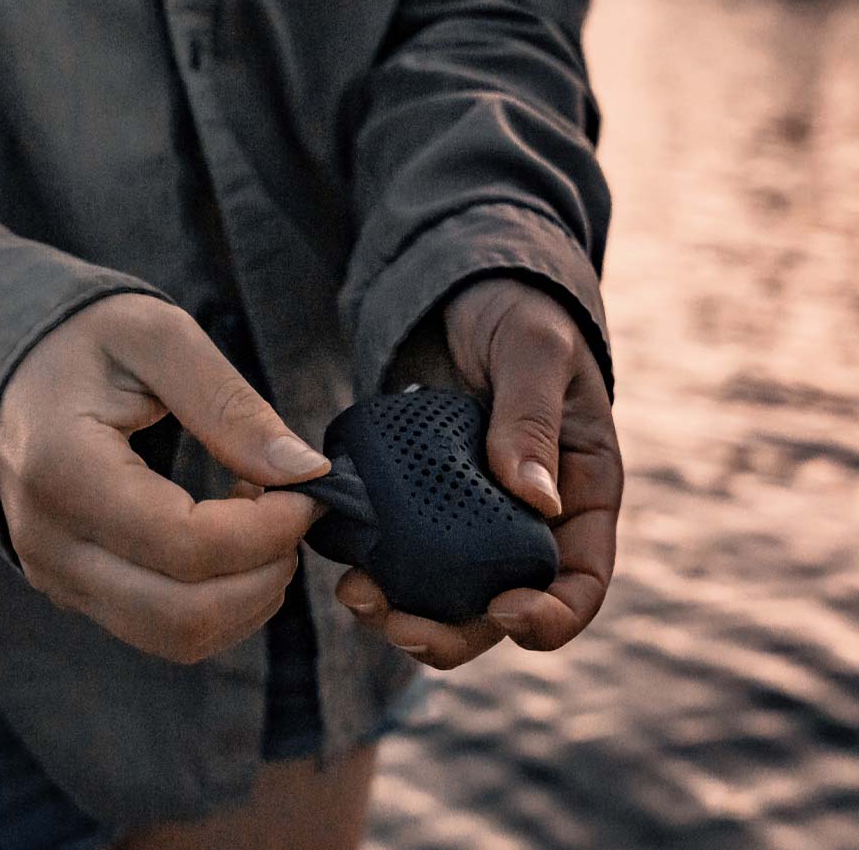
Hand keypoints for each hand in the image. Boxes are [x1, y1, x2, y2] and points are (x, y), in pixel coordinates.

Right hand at [0, 293, 329, 662]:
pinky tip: (232, 541)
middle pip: (183, 616)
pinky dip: (219, 602)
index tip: (308, 491)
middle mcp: (51, 544)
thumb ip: (230, 405)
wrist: (5, 369)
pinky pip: (161, 629)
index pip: (186, 546)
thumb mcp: (158, 338)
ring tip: (263, 523)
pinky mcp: (77, 589)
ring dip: (247, 596)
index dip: (268, 531)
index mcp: (64, 471)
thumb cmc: (83, 341)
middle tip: (294, 513)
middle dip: (266, 575)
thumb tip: (306, 471)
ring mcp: (59, 576)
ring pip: (176, 638)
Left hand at [336, 278, 622, 669]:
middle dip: (456, 630)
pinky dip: (378, 569)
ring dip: (406, 611)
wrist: (460, 294)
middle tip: (401, 624)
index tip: (505, 613)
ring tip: (357, 596)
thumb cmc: (516, 313)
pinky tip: (344, 563)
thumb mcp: (534, 351)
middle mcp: (529, 518)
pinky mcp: (421, 501)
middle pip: (503, 606)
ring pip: (448, 592)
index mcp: (580, 492)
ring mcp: (471, 514)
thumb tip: (535, 500)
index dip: (552, 616)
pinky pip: (404, 552)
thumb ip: (532, 419)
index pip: (581, 581)